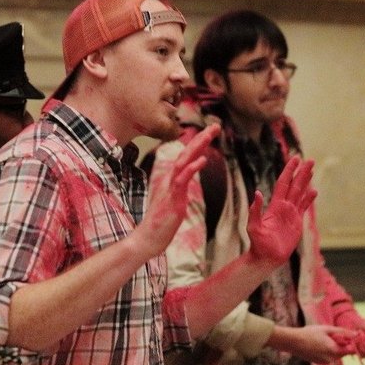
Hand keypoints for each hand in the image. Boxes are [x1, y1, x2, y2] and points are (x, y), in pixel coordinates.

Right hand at [135, 124, 219, 256]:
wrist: (148, 239)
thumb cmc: (161, 224)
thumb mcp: (174, 202)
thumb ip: (180, 189)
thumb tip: (186, 182)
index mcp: (171, 180)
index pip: (186, 157)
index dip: (198, 144)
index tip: (210, 132)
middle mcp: (169, 179)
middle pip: (186, 153)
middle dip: (201, 139)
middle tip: (216, 125)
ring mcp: (169, 187)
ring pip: (183, 161)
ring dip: (197, 146)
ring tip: (210, 134)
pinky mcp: (172, 198)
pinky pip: (182, 179)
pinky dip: (192, 167)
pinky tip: (203, 159)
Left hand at [245, 156, 316, 266]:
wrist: (267, 258)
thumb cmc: (258, 244)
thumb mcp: (254, 227)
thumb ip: (255, 211)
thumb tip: (257, 193)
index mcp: (275, 205)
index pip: (283, 183)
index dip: (289, 171)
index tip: (295, 159)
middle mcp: (284, 207)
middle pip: (294, 185)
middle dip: (302, 172)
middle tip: (310, 160)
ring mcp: (291, 214)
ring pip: (300, 194)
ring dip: (306, 182)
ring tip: (312, 170)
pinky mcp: (297, 222)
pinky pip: (304, 207)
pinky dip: (309, 199)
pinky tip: (314, 191)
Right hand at [279, 325, 356, 363]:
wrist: (293, 342)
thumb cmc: (310, 333)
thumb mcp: (327, 329)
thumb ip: (343, 332)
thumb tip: (357, 334)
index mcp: (334, 350)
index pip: (351, 350)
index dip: (352, 344)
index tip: (349, 337)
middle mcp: (331, 359)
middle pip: (343, 353)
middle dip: (342, 345)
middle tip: (332, 335)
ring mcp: (325, 362)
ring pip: (336, 355)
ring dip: (334, 348)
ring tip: (323, 339)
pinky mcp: (320, 363)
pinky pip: (329, 357)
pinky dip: (328, 352)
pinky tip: (318, 345)